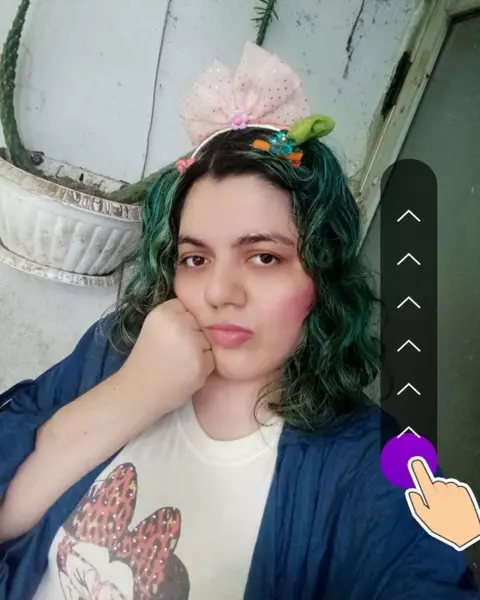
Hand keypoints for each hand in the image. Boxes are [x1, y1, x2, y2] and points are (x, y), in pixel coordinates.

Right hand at [117, 299, 214, 414]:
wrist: (138, 392)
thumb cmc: (146, 359)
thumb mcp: (154, 327)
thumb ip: (175, 317)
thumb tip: (202, 313)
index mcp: (163, 313)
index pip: (188, 306)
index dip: (183, 321)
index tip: (172, 333)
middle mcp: (180, 324)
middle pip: (201, 323)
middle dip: (193, 335)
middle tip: (174, 351)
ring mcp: (192, 345)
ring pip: (208, 341)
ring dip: (200, 351)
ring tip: (179, 363)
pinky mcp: (200, 365)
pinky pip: (211, 359)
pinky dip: (202, 366)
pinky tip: (184, 372)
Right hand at [406, 457, 479, 550]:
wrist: (468, 534)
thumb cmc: (445, 528)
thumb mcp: (427, 520)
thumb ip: (417, 505)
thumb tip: (412, 492)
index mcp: (432, 499)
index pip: (423, 480)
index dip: (418, 469)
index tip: (414, 461)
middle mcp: (443, 493)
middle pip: (435, 483)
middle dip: (435, 489)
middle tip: (437, 502)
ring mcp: (455, 492)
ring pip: (446, 484)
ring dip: (445, 490)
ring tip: (448, 504)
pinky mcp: (464, 492)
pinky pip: (456, 487)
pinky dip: (455, 492)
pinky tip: (456, 503)